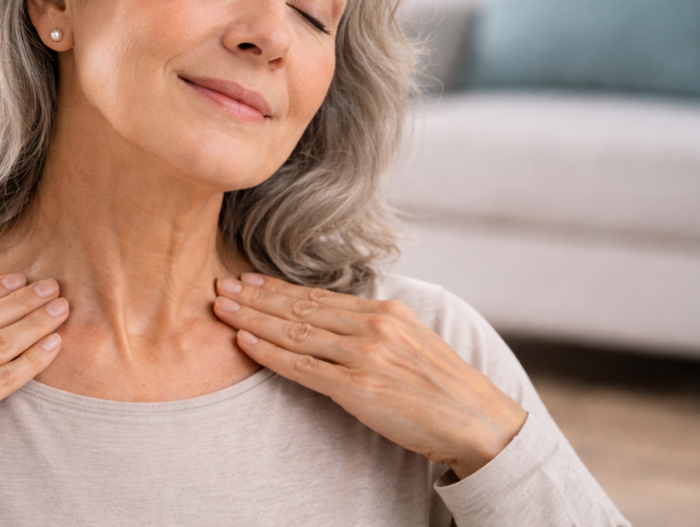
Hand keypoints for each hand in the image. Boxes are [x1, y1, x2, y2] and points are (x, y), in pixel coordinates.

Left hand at [213, 274, 526, 478]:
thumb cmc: (444, 386)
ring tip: (222, 308)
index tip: (248, 279)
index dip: (278, 287)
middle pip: (300, 308)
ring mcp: (365, 356)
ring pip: (296, 332)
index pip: (318, 296)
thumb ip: (373, 328)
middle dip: (256, 297)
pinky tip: (245, 342)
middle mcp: (372, 326)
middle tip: (220, 286)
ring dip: (253, 319)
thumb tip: (336, 321)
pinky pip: (303, 367)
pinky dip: (269, 353)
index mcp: (385, 311)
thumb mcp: (411, 341)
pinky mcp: (359, 388)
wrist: (478, 420)